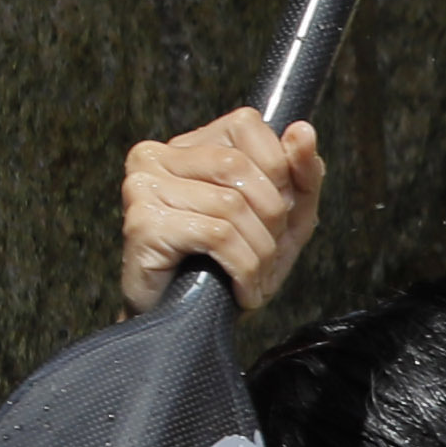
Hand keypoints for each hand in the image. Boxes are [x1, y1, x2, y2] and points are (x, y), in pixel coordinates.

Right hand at [120, 109, 323, 315]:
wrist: (187, 322)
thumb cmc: (229, 268)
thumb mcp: (284, 220)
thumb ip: (301, 174)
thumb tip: (303, 131)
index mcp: (189, 145)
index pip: (247, 124)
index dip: (278, 169)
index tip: (278, 213)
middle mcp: (157, 156)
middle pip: (241, 167)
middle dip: (271, 218)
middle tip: (265, 255)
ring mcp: (143, 187)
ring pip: (231, 205)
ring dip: (258, 252)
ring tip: (251, 276)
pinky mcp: (142, 222)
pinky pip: (217, 235)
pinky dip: (242, 268)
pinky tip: (238, 288)